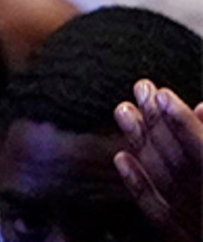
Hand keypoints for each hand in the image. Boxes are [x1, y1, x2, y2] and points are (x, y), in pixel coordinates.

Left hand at [116, 81, 202, 241]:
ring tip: (124, 111)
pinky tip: (121, 158)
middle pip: (183, 165)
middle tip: (141, 90)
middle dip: (159, 125)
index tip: (164, 95)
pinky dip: (139, 186)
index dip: (185, 125)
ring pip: (167, 185)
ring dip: (143, 146)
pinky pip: (160, 215)